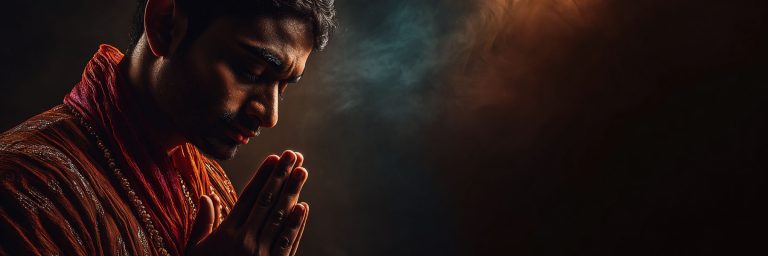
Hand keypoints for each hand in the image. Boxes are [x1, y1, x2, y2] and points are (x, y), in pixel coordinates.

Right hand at [187, 150, 309, 255]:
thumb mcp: (194, 251)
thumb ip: (202, 224)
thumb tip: (207, 197)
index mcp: (227, 234)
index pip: (248, 197)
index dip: (263, 176)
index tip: (274, 158)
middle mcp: (245, 241)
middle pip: (267, 202)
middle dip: (281, 176)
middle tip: (294, 155)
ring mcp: (261, 255)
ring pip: (279, 218)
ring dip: (293, 193)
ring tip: (302, 172)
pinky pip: (287, 244)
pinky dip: (295, 225)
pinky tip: (302, 208)